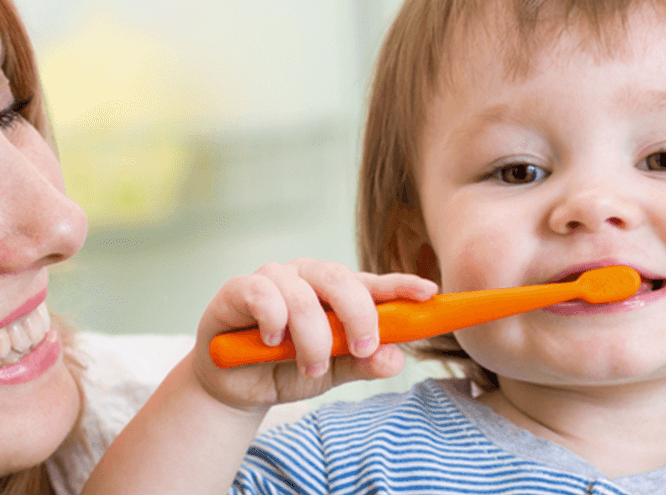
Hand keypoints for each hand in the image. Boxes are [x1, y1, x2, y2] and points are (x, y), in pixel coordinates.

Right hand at [190, 258, 437, 411]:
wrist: (236, 388)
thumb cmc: (286, 370)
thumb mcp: (332, 373)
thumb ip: (361, 364)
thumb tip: (396, 358)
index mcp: (336, 293)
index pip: (373, 284)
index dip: (401, 285)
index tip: (430, 293)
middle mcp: (308, 277)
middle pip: (342, 279)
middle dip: (358, 315)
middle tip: (362, 348)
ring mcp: (274, 279)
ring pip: (303, 295)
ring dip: (312, 338)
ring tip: (310, 367)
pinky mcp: (239, 288)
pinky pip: (263, 294)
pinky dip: (273, 321)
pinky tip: (270, 342)